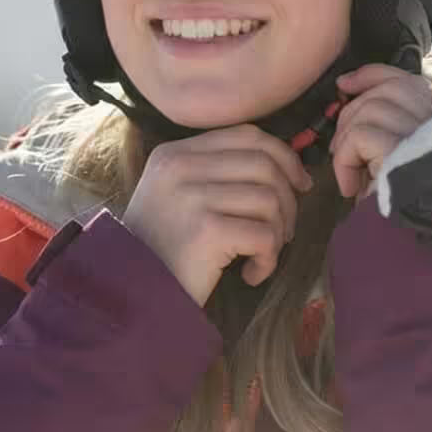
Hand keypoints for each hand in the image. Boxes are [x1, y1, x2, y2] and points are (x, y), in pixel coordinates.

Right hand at [122, 124, 314, 305]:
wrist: (131, 295)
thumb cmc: (162, 250)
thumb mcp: (176, 196)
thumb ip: (215, 172)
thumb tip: (284, 165)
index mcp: (174, 154)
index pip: (247, 136)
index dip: (283, 157)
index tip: (300, 184)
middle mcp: (180, 167)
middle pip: (264, 164)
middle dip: (288, 200)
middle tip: (283, 231)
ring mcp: (192, 196)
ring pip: (269, 200)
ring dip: (277, 234)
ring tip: (261, 256)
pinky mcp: (207, 231)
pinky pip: (264, 235)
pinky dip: (268, 260)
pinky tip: (251, 275)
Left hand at [330, 65, 431, 200]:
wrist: (417, 246)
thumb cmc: (401, 210)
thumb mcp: (393, 163)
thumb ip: (383, 126)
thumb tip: (347, 88)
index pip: (406, 79)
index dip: (372, 75)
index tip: (345, 84)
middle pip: (386, 91)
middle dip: (351, 114)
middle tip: (341, 150)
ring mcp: (425, 137)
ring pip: (370, 111)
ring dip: (347, 142)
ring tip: (349, 173)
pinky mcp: (405, 152)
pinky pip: (359, 137)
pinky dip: (345, 161)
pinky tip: (350, 187)